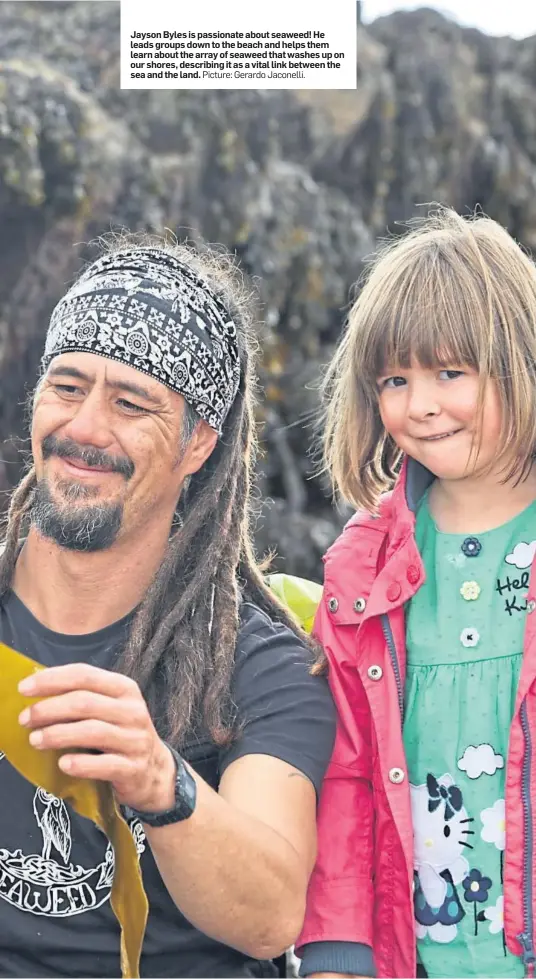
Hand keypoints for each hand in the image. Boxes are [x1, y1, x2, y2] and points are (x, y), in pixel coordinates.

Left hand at [18, 663, 175, 811]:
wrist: (155, 771)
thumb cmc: (121, 735)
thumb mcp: (110, 709)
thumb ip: (83, 697)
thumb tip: (37, 691)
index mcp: (124, 688)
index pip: (85, 675)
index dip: (52, 679)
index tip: (24, 688)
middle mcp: (132, 711)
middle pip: (84, 703)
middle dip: (49, 709)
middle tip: (24, 719)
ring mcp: (135, 740)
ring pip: (92, 732)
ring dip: (57, 734)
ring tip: (35, 740)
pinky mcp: (134, 768)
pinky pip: (104, 764)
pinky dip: (80, 764)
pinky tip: (62, 764)